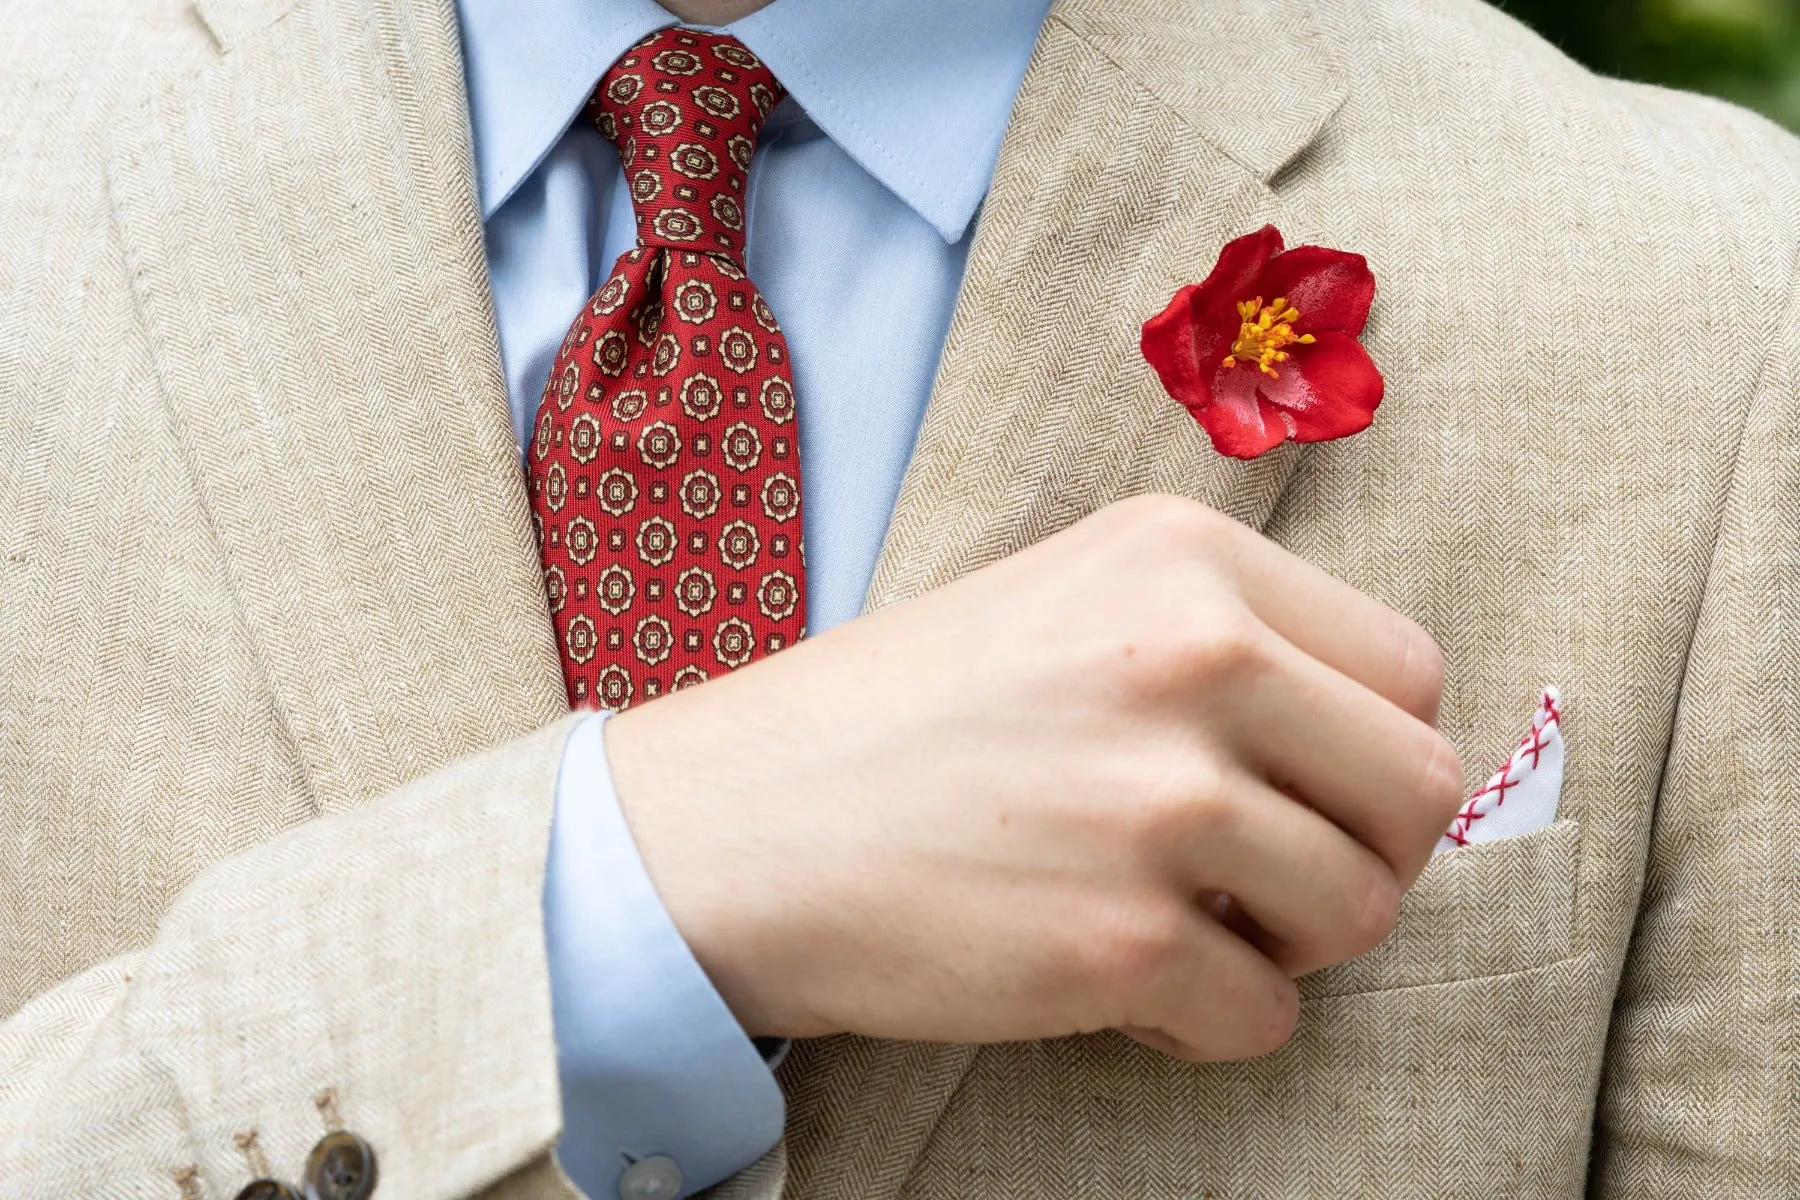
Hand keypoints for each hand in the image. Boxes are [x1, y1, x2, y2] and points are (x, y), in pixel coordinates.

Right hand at [604, 495, 1460, 1062]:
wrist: (733, 824)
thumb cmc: (892, 719)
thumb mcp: (1062, 601)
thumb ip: (1220, 638)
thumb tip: (1360, 738)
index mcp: (1182, 556)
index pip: (1409, 666)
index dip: (1366, 748)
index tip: (1300, 787)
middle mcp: (1191, 657)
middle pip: (1419, 786)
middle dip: (1361, 849)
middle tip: (1267, 873)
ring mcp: (1161, 801)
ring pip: (1362, 909)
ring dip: (1287, 940)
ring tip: (1184, 923)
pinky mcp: (1123, 940)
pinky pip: (1268, 1014)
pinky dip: (1208, 1018)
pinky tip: (1119, 982)